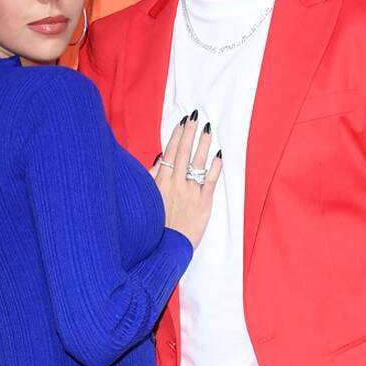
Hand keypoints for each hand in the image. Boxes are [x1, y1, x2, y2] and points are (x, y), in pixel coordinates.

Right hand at [152, 114, 221, 249]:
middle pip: (183, 152)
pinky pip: (211, 180)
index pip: (170, 152)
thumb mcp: (146, 199)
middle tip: (195, 117)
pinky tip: (220, 154)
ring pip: (198, 162)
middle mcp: (175, 183)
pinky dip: (216, 167)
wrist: (165, 248)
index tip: (182, 122)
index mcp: (160, 181)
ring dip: (203, 144)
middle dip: (190, 132)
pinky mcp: (203, 203)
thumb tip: (158, 158)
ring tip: (208, 129)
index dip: (177, 135)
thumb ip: (151, 178)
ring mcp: (190, 192)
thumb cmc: (154, 225)